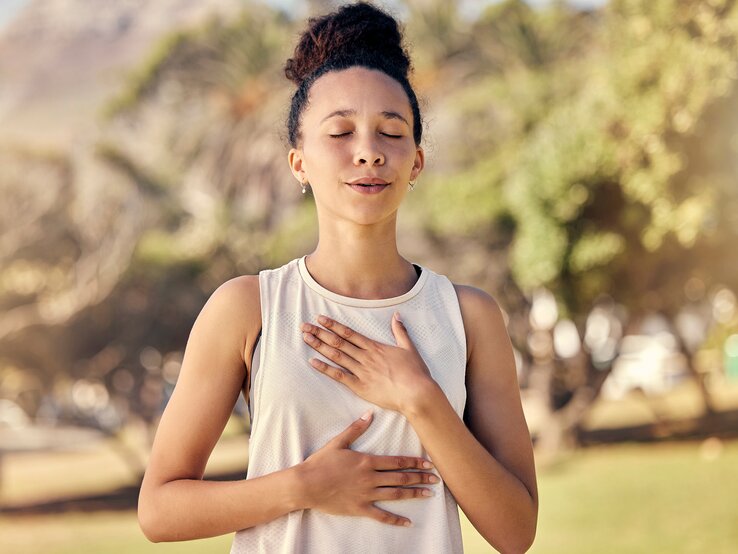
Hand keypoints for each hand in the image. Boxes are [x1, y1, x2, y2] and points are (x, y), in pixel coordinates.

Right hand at [298, 410, 439, 526]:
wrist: (306, 484)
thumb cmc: (320, 462)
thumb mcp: (338, 442)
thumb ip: (355, 428)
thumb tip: (369, 414)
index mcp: (367, 461)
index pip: (397, 461)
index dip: (415, 462)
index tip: (429, 463)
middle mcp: (370, 478)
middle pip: (401, 477)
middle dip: (420, 477)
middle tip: (437, 479)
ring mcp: (366, 494)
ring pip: (395, 494)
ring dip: (414, 494)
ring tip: (429, 494)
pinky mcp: (360, 508)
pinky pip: (381, 515)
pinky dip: (395, 519)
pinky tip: (408, 522)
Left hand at [300, 312, 435, 413]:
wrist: (416, 393)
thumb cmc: (415, 372)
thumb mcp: (409, 348)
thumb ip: (400, 331)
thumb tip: (396, 315)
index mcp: (375, 347)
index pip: (349, 333)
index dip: (333, 325)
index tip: (320, 319)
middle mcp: (365, 357)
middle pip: (338, 342)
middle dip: (320, 333)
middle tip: (304, 326)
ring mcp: (361, 371)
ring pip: (336, 355)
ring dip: (319, 346)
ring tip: (306, 338)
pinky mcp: (360, 386)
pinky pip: (339, 376)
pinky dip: (325, 368)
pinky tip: (313, 362)